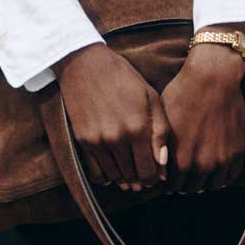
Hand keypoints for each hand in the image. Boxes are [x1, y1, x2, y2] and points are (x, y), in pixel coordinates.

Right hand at [52, 43, 169, 191]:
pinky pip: (95, 172)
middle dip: (141, 181)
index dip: (154, 178)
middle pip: (132, 176)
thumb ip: (160, 132)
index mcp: (138, 128)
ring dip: (125, 180)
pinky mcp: (82, 141)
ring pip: (115, 176)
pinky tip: (113, 174)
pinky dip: (106, 177)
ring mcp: (97, 141)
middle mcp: (117, 139)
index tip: (156, 177)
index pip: (149, 170)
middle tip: (145, 180)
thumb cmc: (124, 79)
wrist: (86, 64)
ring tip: (131, 177)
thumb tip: (162, 165)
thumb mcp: (151, 98)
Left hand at [161, 42, 244, 194]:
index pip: (170, 186)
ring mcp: (222, 160)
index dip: (166, 181)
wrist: (213, 77)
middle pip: (189, 188)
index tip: (167, 176)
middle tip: (181, 175)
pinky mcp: (238, 153)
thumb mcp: (162, 124)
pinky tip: (214, 168)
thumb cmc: (182, 95)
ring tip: (198, 172)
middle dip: (183, 183)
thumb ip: (160, 150)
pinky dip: (221, 177)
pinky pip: (229, 177)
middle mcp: (201, 165)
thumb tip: (157, 170)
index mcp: (180, 159)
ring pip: (210, 186)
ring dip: (203, 181)